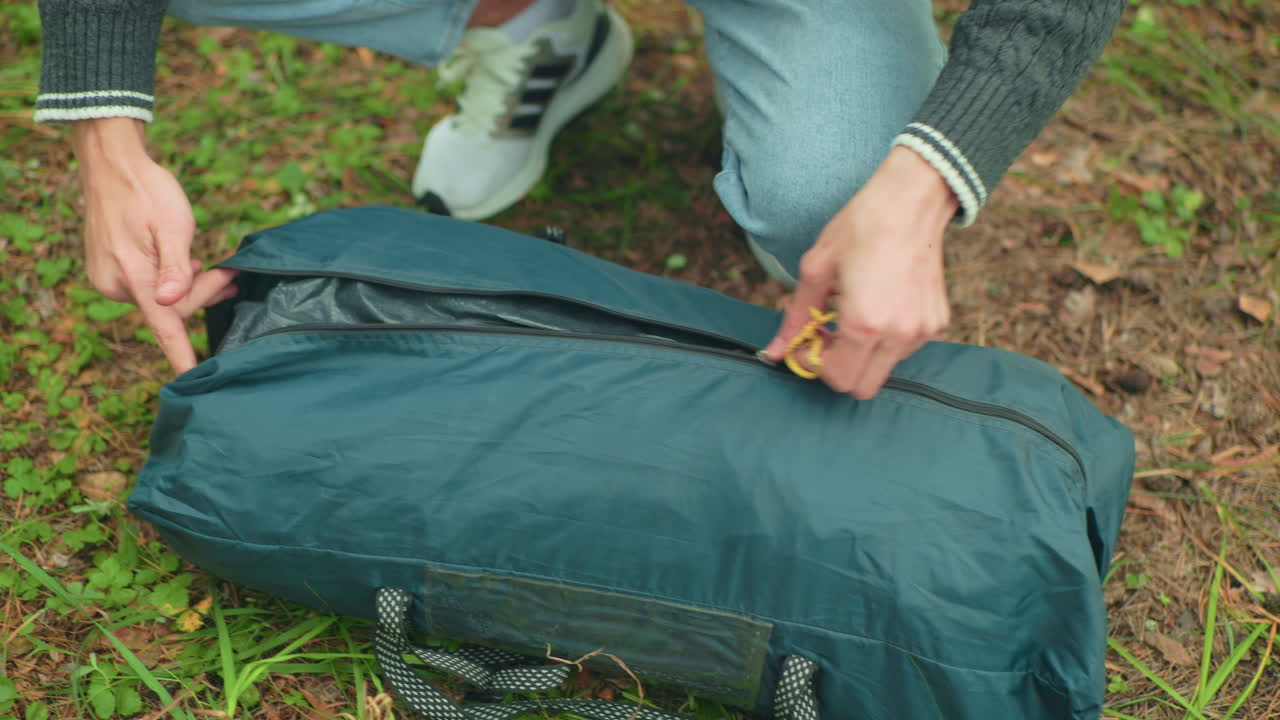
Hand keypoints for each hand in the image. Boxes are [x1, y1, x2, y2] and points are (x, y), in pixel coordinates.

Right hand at [73, 118, 237, 373]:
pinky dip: (172, 280)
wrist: (114, 165)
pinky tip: (187, 263)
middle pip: (171, 309)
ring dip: (190, 286)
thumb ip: (175, 266)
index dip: (182, 355)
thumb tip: (167, 302)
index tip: (193, 380)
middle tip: (230, 272)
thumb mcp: (174, 224)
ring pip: (162, 299)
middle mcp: (115, 285)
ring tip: (213, 267)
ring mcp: (109, 280)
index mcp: (134, 276)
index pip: (164, 326)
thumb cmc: (149, 191)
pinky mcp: (110, 273)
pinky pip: (150, 288)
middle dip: (203, 293)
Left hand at [762, 146, 957, 398]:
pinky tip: (880, 305)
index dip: (817, 365)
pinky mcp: (937, 322)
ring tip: (855, 314)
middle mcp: (897, 335)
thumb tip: (775, 352)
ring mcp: (921, 331)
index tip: (811, 340)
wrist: (910, 201)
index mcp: (863, 325)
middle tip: (830, 334)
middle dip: (841, 368)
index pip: (837, 379)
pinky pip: (904, 349)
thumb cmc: (859, 228)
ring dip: (864, 354)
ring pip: (885, 369)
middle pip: (863, 387)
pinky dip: (887, 339)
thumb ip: (795, 318)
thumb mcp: (816, 270)